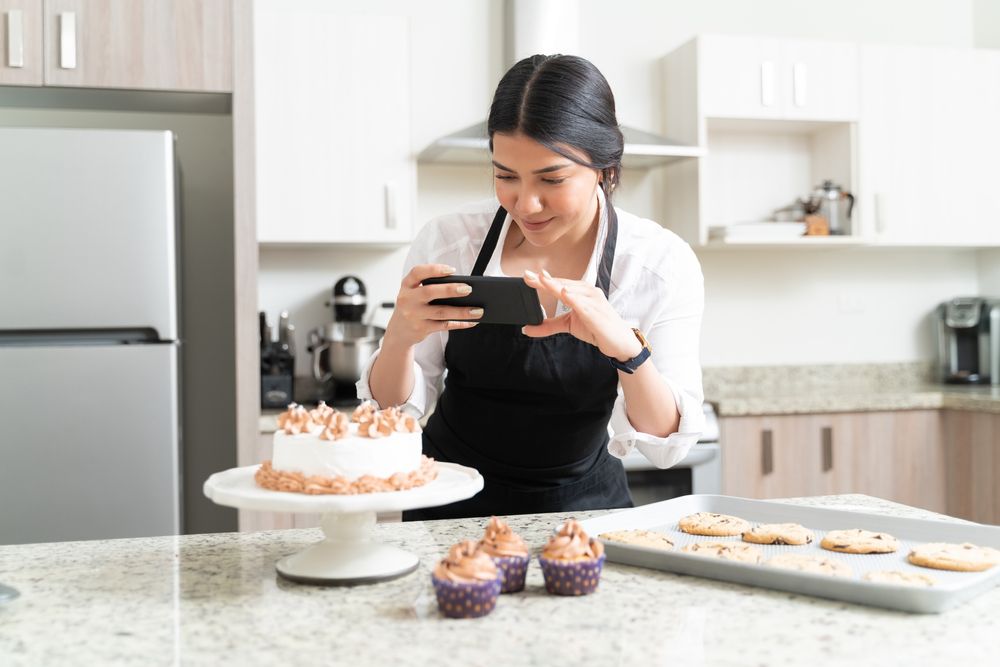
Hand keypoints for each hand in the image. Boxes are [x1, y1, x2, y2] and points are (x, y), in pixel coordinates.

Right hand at [383, 264, 482, 348]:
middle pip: (430, 292)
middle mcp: (408, 300)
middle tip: (469, 289)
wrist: (399, 331)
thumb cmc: (413, 306)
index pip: (417, 273)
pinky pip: (444, 326)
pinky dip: (460, 323)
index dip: (434, 270)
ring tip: (478, 310)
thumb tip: (462, 287)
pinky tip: (471, 321)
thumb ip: (430, 287)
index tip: (452, 270)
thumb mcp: (414, 293)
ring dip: (461, 311)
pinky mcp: (421, 329)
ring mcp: (414, 315)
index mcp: (407, 285)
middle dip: (450, 290)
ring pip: (441, 312)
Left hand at [521, 269, 641, 361]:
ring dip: (557, 285)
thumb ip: (548, 326)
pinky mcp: (598, 312)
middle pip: (563, 284)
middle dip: (545, 280)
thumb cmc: (596, 327)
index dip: (542, 279)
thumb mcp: (568, 325)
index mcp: (580, 292)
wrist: (619, 342)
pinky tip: (565, 293)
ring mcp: (594, 301)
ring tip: (542, 280)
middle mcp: (587, 292)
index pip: (558, 284)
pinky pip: (584, 305)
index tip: (526, 275)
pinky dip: (574, 299)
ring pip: (572, 291)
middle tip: (528, 276)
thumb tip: (526, 329)